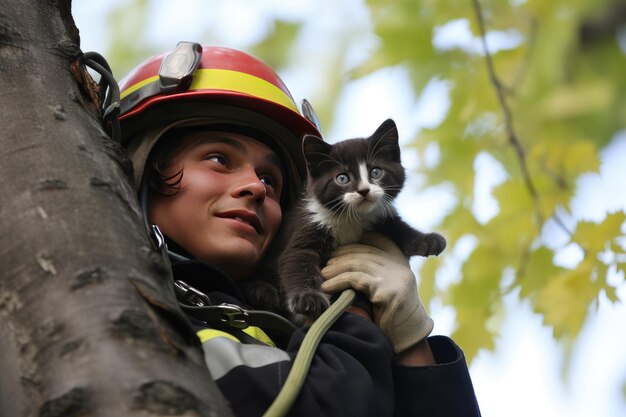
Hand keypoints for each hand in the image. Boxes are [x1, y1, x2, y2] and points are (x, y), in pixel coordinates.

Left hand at [321, 233, 433, 353]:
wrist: (406, 338)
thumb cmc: (391, 315)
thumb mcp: (385, 286)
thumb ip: (374, 272)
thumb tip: (343, 261)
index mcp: (401, 262)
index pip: (376, 242)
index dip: (354, 245)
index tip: (336, 252)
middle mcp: (400, 266)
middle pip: (365, 253)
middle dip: (342, 257)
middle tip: (325, 265)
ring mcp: (395, 277)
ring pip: (358, 264)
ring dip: (336, 269)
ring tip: (323, 276)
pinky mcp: (387, 290)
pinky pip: (356, 279)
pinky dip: (338, 282)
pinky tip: (327, 287)